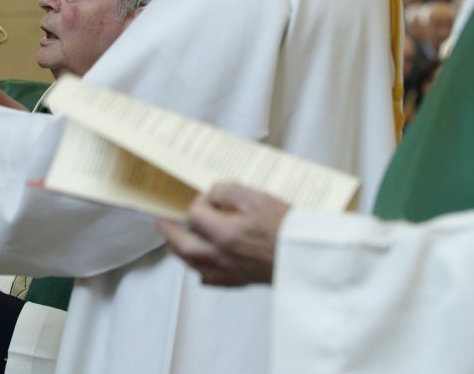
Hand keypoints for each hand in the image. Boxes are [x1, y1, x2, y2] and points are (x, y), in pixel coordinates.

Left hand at [157, 182, 289, 286]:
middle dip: (170, 231)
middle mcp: (222, 256)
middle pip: (183, 245)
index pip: (195, 215)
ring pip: (193, 264)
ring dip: (180, 250)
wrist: (311, 258)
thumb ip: (229, 191)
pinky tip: (202, 267)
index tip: (208, 197)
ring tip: (175, 240)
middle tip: (162, 221)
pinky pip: (211, 280)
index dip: (198, 202)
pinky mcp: (240, 281)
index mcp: (225, 234)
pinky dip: (202, 271)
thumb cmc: (287, 227)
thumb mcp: (259, 198)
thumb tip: (212, 194)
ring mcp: (229, 271)